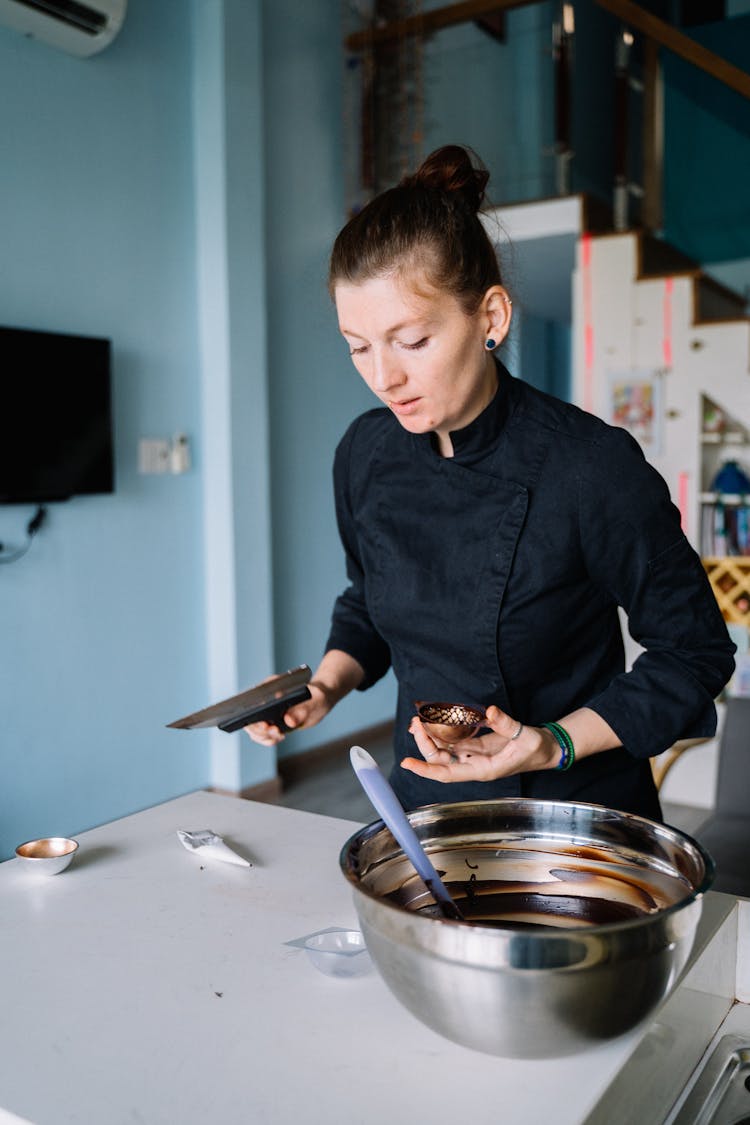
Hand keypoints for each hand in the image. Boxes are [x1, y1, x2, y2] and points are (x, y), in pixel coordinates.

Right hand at [243, 680, 333, 746]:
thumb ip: (302, 711)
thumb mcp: (314, 702)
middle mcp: (264, 698)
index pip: (252, 700)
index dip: (253, 715)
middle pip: (250, 717)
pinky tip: (280, 737)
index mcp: (270, 687)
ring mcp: (266, 710)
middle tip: (276, 733)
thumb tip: (289, 721)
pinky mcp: (270, 721)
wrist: (320, 700)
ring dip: (263, 737)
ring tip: (279, 736)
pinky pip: (262, 733)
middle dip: (259, 730)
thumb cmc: (318, 696)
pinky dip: (268, 739)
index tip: (265, 725)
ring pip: (254, 728)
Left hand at [401, 705, 559, 782]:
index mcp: (483, 769)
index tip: (407, 762)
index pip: (447, 773)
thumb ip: (506, 724)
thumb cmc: (537, 749)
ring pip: (444, 751)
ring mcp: (473, 756)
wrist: (546, 749)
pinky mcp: (476, 747)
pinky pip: (453, 742)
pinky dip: (441, 733)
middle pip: (440, 760)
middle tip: (415, 723)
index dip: (425, 769)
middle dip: (424, 744)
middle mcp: (474, 765)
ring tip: (418, 721)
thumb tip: (490, 710)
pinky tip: (431, 723)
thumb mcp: (524, 736)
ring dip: (430, 738)